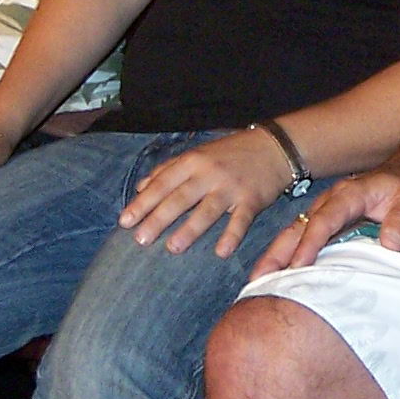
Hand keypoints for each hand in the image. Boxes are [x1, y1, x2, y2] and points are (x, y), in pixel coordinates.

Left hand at [121, 128, 295, 256]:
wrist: (275, 146)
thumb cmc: (230, 153)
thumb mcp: (197, 154)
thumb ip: (167, 170)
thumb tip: (139, 187)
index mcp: (192, 161)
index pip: (162, 184)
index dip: (143, 203)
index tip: (124, 222)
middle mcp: (209, 173)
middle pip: (180, 198)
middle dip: (159, 218)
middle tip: (140, 240)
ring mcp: (231, 186)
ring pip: (207, 209)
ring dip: (190, 229)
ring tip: (173, 248)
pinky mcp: (252, 199)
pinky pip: (240, 219)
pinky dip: (232, 235)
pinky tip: (222, 252)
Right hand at [250, 163, 399, 278]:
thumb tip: (390, 244)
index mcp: (348, 195)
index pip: (324, 220)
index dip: (310, 244)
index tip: (299, 267)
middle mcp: (329, 202)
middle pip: (297, 228)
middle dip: (277, 253)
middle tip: (258, 279)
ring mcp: (324, 212)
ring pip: (294, 234)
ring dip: (275, 257)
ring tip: (258, 282)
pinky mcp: (325, 223)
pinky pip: (301, 239)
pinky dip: (286, 256)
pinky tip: (277, 276)